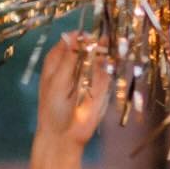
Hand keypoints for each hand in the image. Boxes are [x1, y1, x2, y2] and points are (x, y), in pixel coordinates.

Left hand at [34, 35, 110, 149]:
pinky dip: (112, 64)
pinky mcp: (101, 87)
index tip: (87, 34)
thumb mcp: (57, 80)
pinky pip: (107, 72)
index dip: (79, 36)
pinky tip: (116, 58)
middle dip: (96, 42)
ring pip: (99, 58)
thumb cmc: (54, 107)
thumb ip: (68, 59)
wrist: (64, 134)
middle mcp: (74, 66)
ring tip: (113, 44)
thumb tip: (74, 36)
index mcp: (58, 61)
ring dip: (106, 50)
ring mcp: (88, 75)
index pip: (70, 41)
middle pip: (86, 47)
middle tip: (103, 38)